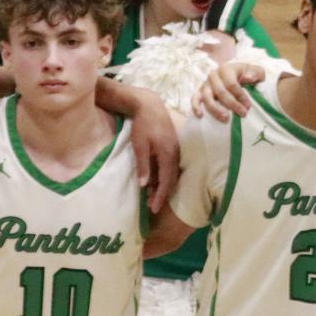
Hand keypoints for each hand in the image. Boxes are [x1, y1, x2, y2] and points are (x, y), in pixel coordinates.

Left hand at [123, 88, 180, 215]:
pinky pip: (169, 166)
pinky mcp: (172, 147)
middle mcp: (175, 154)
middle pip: (171, 180)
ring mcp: (175, 150)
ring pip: (171, 174)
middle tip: (152, 207)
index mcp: (168, 154)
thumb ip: (143, 165)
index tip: (154, 209)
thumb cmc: (143, 125)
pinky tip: (153, 181)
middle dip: (162, 195)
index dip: (161, 196)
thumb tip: (144, 185)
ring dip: (161, 186)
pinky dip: (162, 176)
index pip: (166, 181)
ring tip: (150, 197)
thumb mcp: (139, 145)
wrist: (150, 106)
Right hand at [195, 61, 263, 121]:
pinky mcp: (199, 92)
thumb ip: (255, 73)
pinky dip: (196, 107)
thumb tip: (248, 78)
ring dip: (216, 109)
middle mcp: (213, 75)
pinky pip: (194, 99)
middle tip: (242, 114)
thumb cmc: (248, 75)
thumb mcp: (256, 71)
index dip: (240, 96)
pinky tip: (200, 115)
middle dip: (232, 104)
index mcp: (226, 68)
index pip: (232, 84)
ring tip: (226, 118)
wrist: (237, 76)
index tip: (248, 106)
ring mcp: (205, 84)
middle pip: (220, 92)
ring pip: (207, 98)